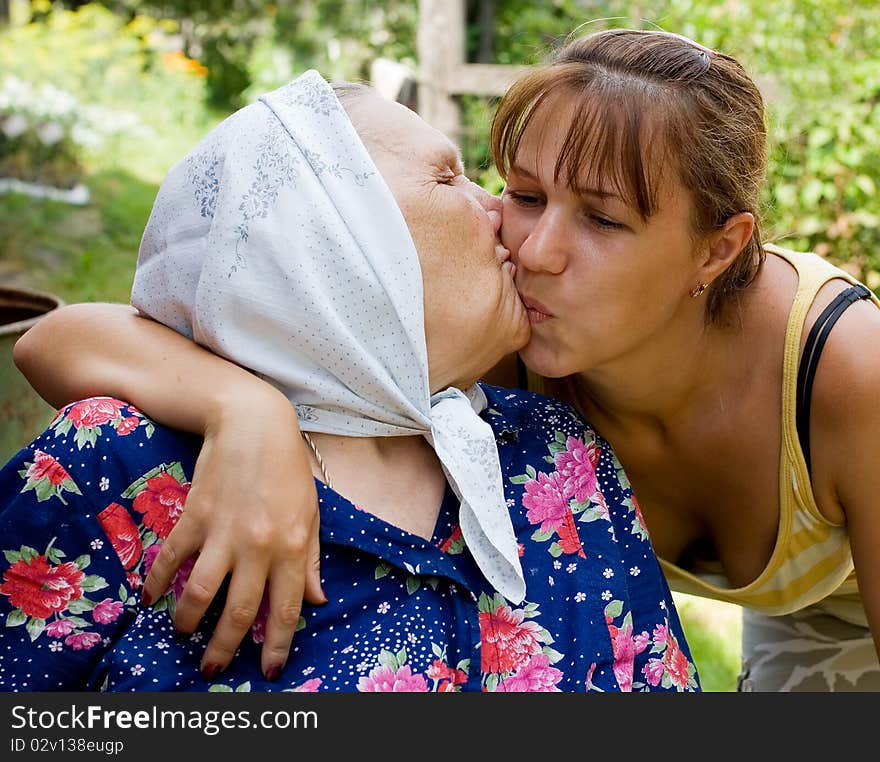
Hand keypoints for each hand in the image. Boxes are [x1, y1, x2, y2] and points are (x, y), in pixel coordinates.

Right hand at [140, 390, 325, 680]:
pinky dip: (157, 583)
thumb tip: (317, 601)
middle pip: (240, 611)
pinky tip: (150, 599)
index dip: (277, 645)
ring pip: (202, 594)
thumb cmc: (287, 469)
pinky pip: (171, 559)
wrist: (253, 423)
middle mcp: (260, 546)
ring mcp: (224, 532)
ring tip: (183, 634)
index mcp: (294, 546)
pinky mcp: (194, 516)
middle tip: (213, 668)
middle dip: (226, 648)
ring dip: (189, 621)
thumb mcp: (311, 512)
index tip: (269, 669)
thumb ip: (312, 560)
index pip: (286, 608)